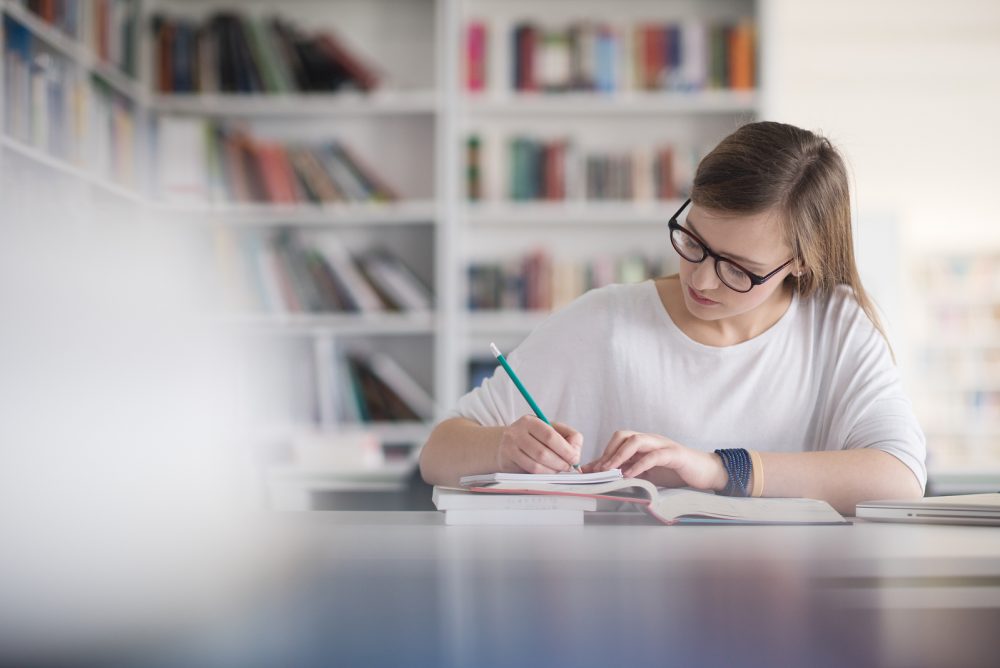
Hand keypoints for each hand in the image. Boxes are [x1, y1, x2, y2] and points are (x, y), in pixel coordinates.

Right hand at [496, 416, 582, 473]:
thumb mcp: (549, 429)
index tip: (575, 458)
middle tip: (568, 467)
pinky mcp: (507, 460)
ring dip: (552, 470)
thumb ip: (567, 436)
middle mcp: (517, 432)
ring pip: (536, 465)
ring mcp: (510, 447)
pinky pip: (529, 471)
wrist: (505, 442)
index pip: (550, 436)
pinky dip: (543, 474)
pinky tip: (547, 471)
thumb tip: (576, 453)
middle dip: (560, 463)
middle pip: (543, 452)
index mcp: (531, 421)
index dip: (565, 450)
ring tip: (558, 469)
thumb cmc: (533, 436)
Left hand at [582, 430, 727, 491]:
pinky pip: (654, 456)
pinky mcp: (675, 454)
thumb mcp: (649, 473)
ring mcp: (663, 445)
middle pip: (623, 435)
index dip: (603, 453)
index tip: (590, 470)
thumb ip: (630, 471)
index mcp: (644, 443)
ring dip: (620, 455)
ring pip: (636, 441)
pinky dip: (640, 465)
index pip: (618, 441)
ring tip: (611, 470)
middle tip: (598, 470)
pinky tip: (630, 475)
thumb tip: (607, 476)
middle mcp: (651, 440)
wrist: (706, 472)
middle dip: (608, 451)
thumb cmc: (676, 471)